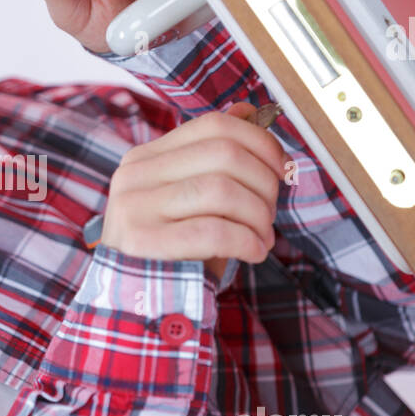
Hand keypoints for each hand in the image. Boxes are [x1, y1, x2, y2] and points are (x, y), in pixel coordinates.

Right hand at [99, 102, 286, 279]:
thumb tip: (247, 111)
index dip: (259, 141)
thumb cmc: (173, 251)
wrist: (134, 304)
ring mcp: (133, 207)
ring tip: (261, 237)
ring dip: (257, 216)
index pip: (213, 126)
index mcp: (146, 158)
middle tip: (270, 213)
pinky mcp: (141, 242)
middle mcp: (134, 175)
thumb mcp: (193, 201)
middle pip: (223, 154)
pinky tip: (252, 253)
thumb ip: (213, 158)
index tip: (281, 168)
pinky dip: (245, 241)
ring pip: (221, 190)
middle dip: (264, 183)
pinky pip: (212, 230)